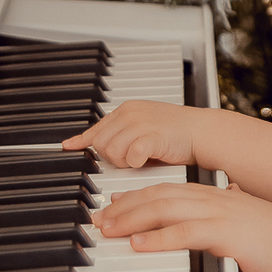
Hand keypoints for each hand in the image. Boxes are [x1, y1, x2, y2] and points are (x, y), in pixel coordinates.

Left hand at [65, 100, 197, 168]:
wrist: (202, 132)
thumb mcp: (142, 126)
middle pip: (101, 143)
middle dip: (111, 157)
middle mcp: (130, 113)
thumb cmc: (175, 133)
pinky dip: (135, 162)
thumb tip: (93, 142)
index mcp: (126, 110)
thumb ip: (120, 133)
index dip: (83, 140)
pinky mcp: (152, 135)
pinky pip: (131, 155)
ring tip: (139, 160)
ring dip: (123, 162)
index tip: (69, 147)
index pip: (97, 127)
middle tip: (129, 159)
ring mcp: (141, 123)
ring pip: (112, 151)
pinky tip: (145, 160)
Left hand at [95, 181, 271, 271]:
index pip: (168, 191)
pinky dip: (158, 238)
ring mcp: (222, 214)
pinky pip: (185, 233)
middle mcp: (216, 199)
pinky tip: (138, 245)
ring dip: (132, 219)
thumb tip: (214, 234)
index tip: (113, 205)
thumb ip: (225, 228)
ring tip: (108, 229)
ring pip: (166, 209)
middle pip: (159, 195)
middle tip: (99, 218)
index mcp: (218, 197)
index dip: (137, 197)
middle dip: (124, 206)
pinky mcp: (228, 233)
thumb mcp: (247, 231)